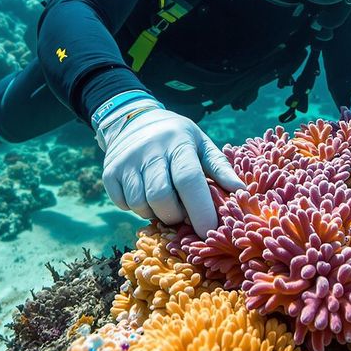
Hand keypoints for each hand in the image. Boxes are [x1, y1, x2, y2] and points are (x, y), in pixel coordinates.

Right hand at [98, 104, 244, 233]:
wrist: (133, 120)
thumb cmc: (177, 138)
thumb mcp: (201, 144)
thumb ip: (220, 168)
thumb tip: (241, 192)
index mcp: (178, 142)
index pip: (188, 180)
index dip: (200, 209)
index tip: (209, 230)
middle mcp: (149, 150)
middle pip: (162, 198)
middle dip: (176, 215)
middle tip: (184, 214)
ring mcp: (125, 162)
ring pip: (142, 205)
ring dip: (157, 214)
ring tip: (166, 203)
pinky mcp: (109, 173)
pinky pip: (124, 205)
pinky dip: (138, 209)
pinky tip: (146, 195)